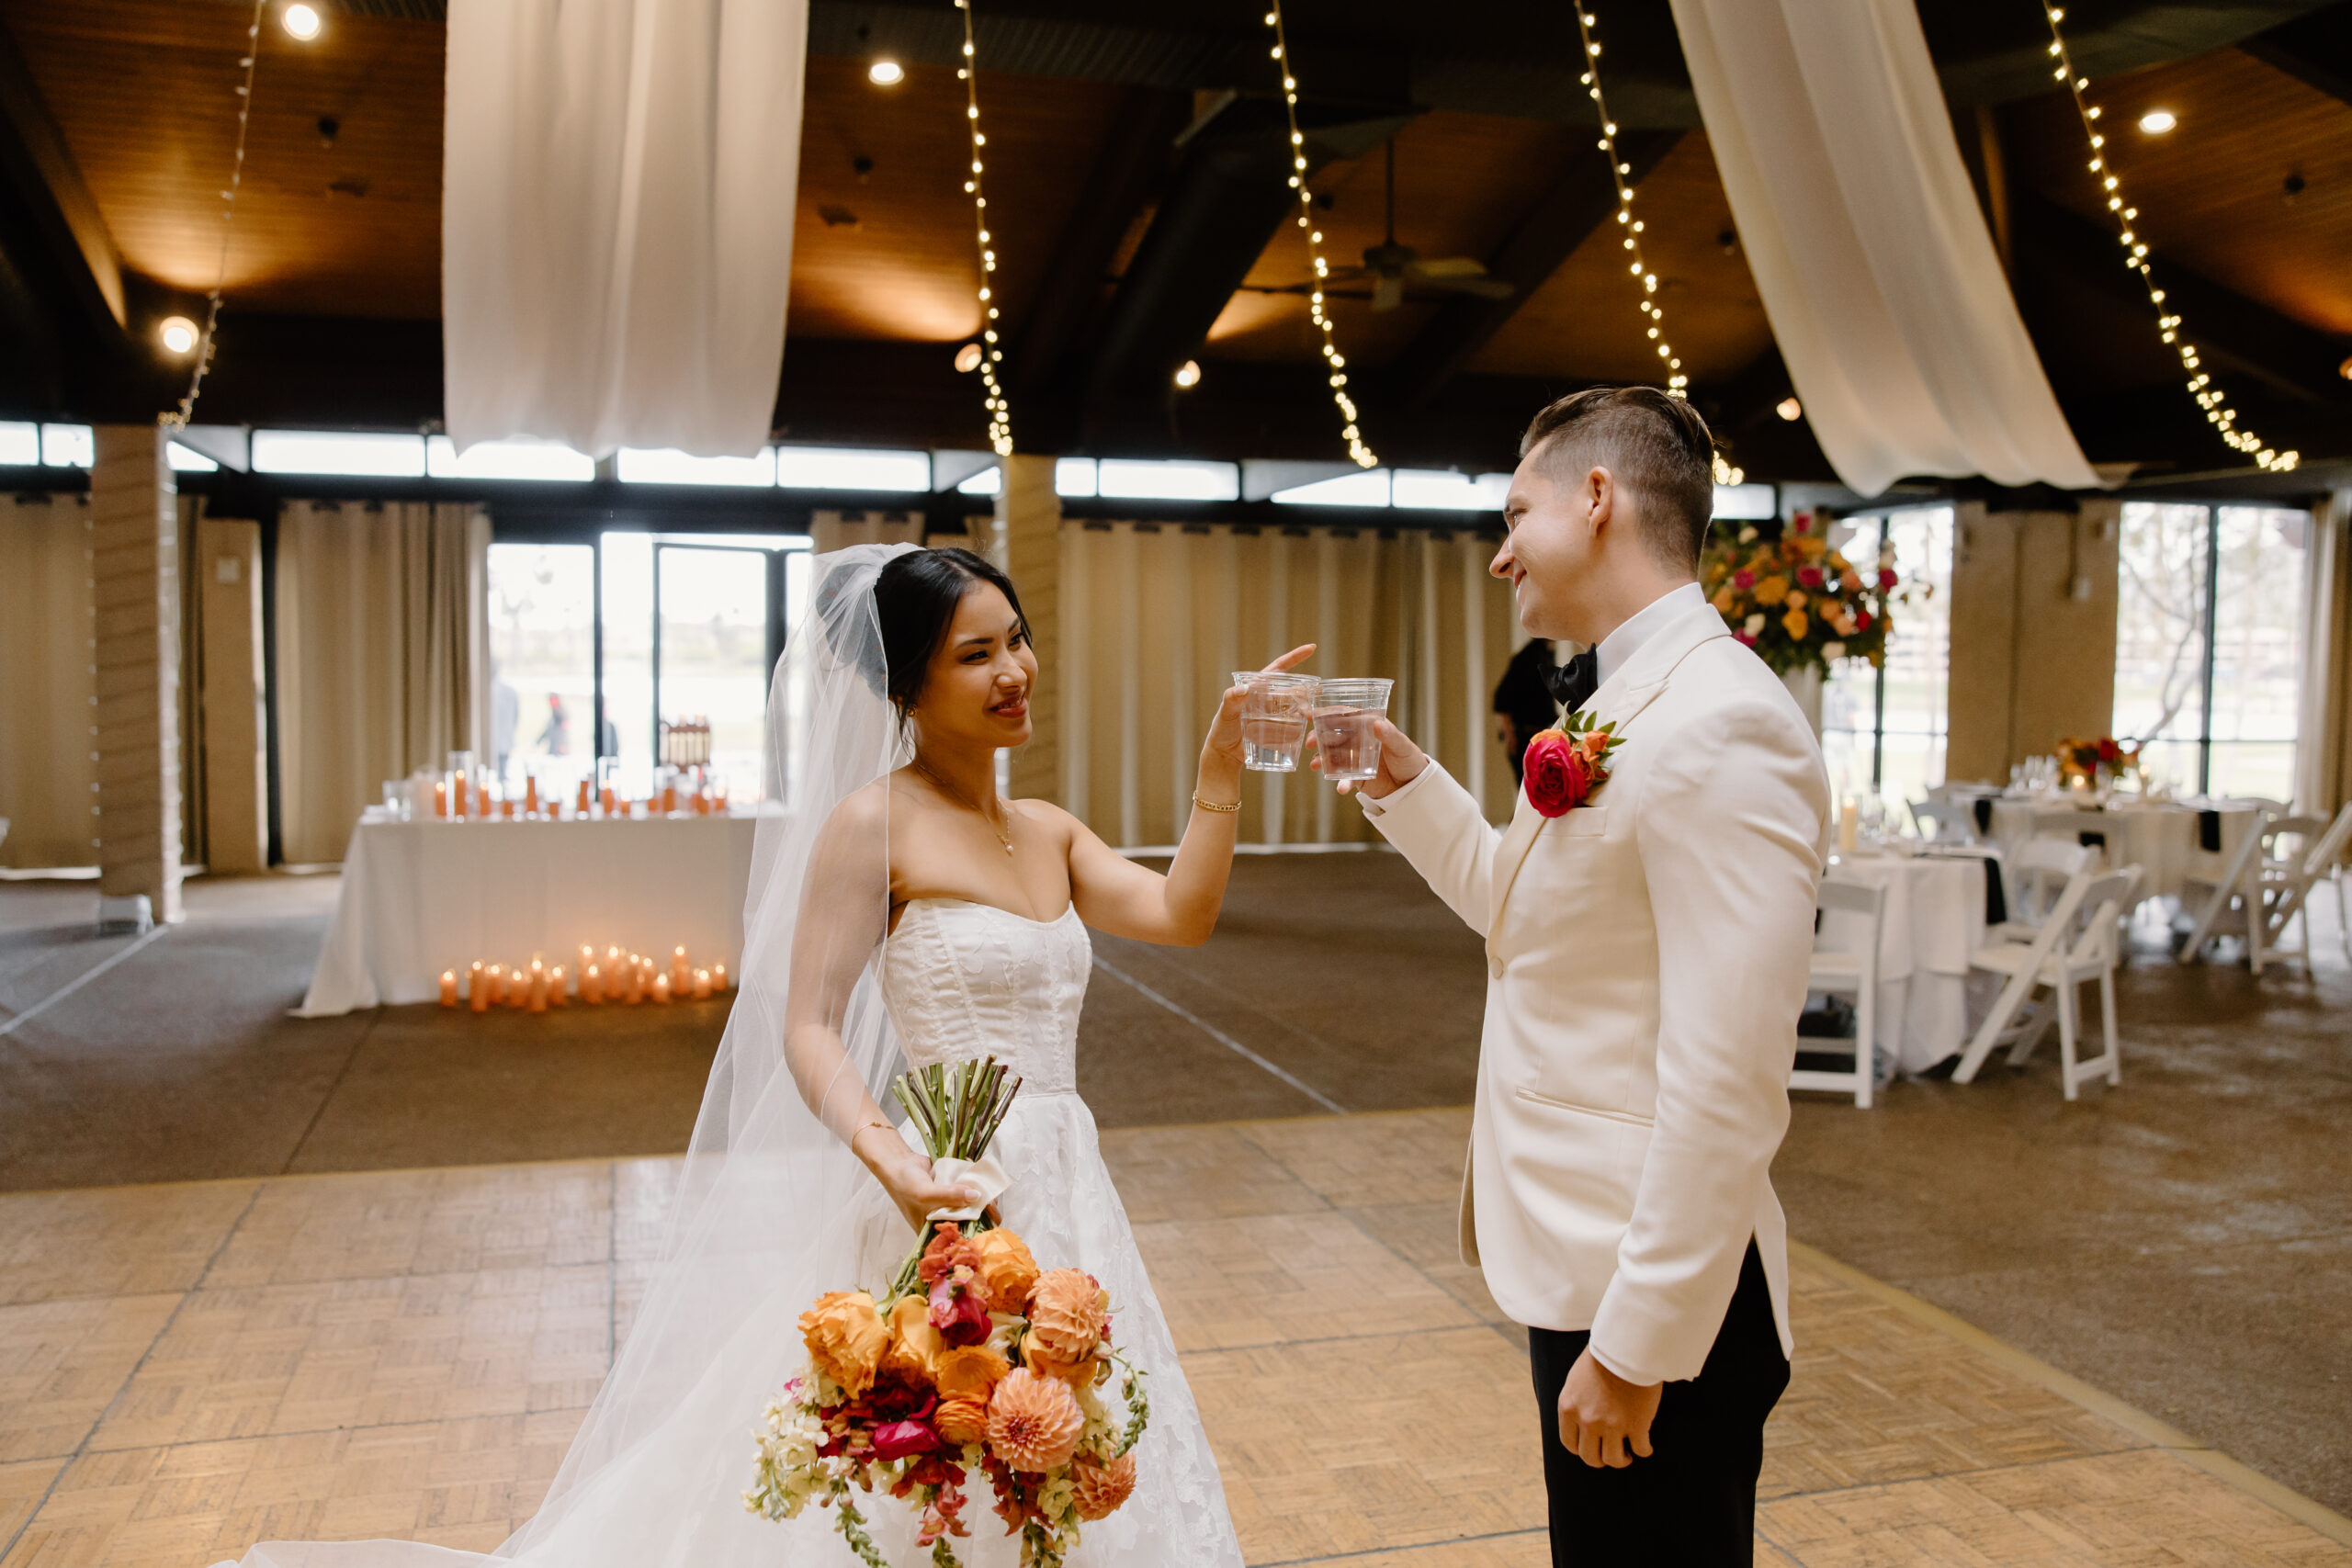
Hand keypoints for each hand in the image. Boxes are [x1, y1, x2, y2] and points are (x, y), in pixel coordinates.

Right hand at [853, 1126, 981, 1233]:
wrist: (898, 1162)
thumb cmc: (905, 1184)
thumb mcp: (926, 1194)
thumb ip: (949, 1196)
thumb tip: (976, 1196)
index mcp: (933, 1230)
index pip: (957, 1237)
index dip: (975, 1233)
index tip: (990, 1224)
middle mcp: (942, 1219)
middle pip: (967, 1220)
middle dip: (982, 1213)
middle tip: (993, 1206)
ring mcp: (948, 1203)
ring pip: (969, 1203)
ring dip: (981, 1197)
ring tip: (991, 1192)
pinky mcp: (951, 1189)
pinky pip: (966, 1188)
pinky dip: (973, 1182)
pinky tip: (980, 1178)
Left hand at [1202, 644, 1316, 771]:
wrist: (1224, 754)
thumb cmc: (1221, 730)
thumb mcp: (1225, 713)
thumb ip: (1231, 700)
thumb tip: (1243, 689)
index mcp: (1258, 688)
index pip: (1279, 668)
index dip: (1295, 657)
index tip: (1311, 648)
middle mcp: (1269, 698)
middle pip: (1292, 690)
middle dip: (1304, 693)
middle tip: (1308, 706)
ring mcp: (1275, 714)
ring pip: (1296, 707)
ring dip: (1305, 710)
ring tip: (1309, 718)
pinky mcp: (1279, 730)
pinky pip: (1294, 725)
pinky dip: (1301, 726)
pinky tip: (1305, 731)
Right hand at [1312, 717, 1427, 798]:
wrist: (1413, 786)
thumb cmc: (1409, 759)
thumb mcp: (1403, 745)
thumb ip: (1390, 735)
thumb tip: (1377, 724)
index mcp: (1367, 726)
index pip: (1345, 715)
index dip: (1327, 713)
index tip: (1312, 714)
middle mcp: (1357, 740)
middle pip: (1332, 734)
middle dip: (1317, 737)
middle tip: (1310, 742)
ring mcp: (1354, 758)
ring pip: (1332, 756)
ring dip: (1321, 759)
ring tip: (1315, 765)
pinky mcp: (1355, 776)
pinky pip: (1344, 778)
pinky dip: (1341, 783)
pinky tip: (1341, 788)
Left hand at [1556, 1347, 1661, 1468]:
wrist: (1626, 1347)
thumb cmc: (1602, 1358)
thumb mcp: (1575, 1381)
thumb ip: (1575, 1404)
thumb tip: (1579, 1421)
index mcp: (1569, 1409)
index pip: (1569, 1443)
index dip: (1581, 1449)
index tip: (1591, 1447)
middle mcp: (1587, 1421)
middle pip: (1590, 1457)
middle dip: (1600, 1459)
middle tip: (1611, 1453)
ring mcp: (1612, 1425)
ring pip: (1614, 1459)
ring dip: (1621, 1459)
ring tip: (1627, 1454)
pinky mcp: (1637, 1425)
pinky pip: (1641, 1449)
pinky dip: (1644, 1450)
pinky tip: (1646, 1446)